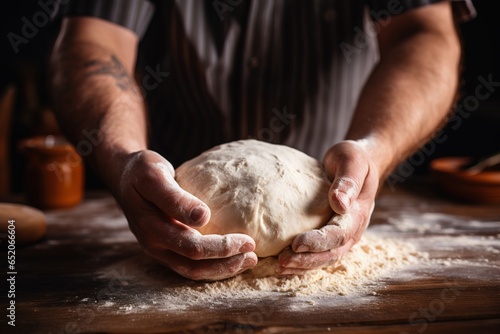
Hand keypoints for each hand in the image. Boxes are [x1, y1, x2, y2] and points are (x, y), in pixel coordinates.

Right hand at [112, 150, 257, 280]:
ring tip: (248, 261)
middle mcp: (154, 244)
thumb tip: (203, 217)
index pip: (192, 247)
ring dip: (221, 270)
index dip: (221, 248)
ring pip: (191, 270)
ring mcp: (158, 249)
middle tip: (253, 254)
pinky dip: (211, 266)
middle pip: (194, 264)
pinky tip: (230, 258)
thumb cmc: (142, 170)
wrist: (124, 175)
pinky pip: (189, 265)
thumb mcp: (155, 175)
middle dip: (226, 262)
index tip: (248, 240)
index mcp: (152, 228)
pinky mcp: (164, 247)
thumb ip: (175, 197)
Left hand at [277, 140, 377, 274]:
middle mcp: (352, 230)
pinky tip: (282, 262)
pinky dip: (302, 260)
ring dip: (302, 265)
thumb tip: (339, 203)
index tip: (296, 243)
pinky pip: (318, 253)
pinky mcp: (331, 235)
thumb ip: (348, 180)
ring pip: (324, 258)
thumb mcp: (352, 161)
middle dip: (306, 260)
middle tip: (281, 262)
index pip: (338, 234)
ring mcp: (343, 235)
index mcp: (358, 213)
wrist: (358, 163)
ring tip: (278, 267)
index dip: (318, 242)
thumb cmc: (354, 158)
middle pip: (330, 253)